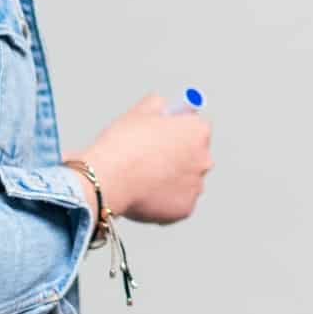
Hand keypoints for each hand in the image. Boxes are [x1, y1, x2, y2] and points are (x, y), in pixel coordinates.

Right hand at [70, 95, 211, 225]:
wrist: (108, 178)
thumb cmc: (123, 144)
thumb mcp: (140, 111)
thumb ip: (159, 104)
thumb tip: (163, 105)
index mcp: (198, 131)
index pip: (196, 128)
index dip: (178, 132)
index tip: (164, 137)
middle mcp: (204, 159)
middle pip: (194, 156)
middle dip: (177, 158)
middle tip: (151, 160)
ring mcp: (196, 187)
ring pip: (186, 182)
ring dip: (172, 181)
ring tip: (144, 179)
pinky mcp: (185, 209)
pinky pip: (177, 203)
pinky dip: (165, 202)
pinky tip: (145, 195)